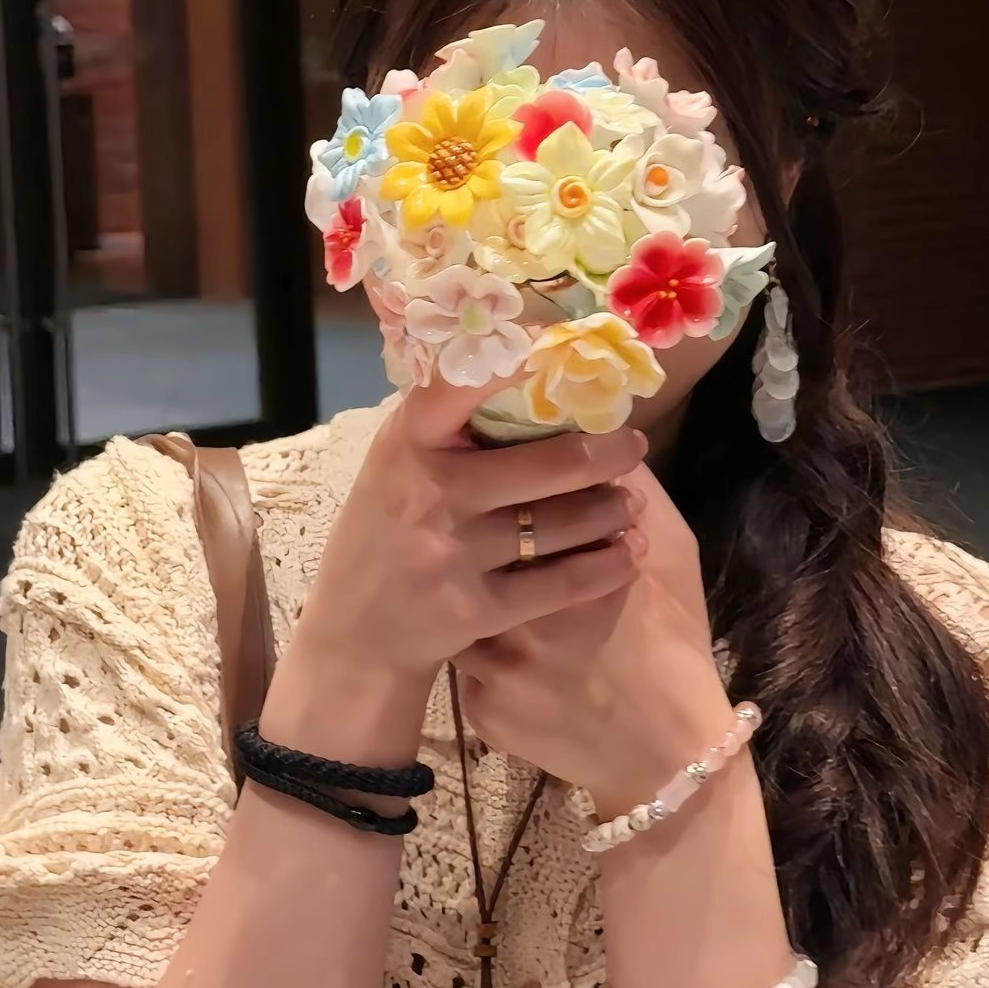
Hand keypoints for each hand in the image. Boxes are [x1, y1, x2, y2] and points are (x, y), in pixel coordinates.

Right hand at [263, 381, 647, 760]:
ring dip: (611, 510)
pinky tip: (628, 555)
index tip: (565, 349)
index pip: (458, 386)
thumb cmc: (383, 537)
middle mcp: (431, 493)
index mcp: (407, 445)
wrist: (353, 638)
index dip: (517, 361)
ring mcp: (453, 553)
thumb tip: (521, 367)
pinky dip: (604, 567)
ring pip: (561, 523)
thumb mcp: (393, 469)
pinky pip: (559, 584)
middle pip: (546, 462)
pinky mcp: (475, 610)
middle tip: (634, 444)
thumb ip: (443, 429)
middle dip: (607, 452)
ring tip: (631, 502)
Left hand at [455, 461, 733, 815]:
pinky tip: (502, 640)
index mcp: (562, 567)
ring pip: (462, 607)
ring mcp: (494, 668)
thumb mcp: (670, 552)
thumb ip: (636, 492)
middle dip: (474, 531)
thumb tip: (603, 437)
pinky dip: (481, 648)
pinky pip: (467, 664)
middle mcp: (517, 615)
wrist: (667, 753)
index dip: (505, 482)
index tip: (507, 465)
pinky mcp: (482, 710)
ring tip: (481, 575)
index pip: (511, 504)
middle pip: (474, 552)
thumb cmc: (674, 640)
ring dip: (471, 590)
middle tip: (482, 515)